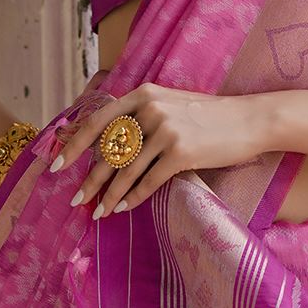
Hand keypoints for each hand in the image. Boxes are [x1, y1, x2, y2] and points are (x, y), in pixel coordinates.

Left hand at [48, 81, 267, 218]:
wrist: (249, 120)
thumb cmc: (209, 116)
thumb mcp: (171, 104)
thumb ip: (141, 117)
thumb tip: (109, 144)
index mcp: (143, 94)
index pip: (98, 121)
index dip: (74, 145)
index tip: (57, 165)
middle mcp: (150, 108)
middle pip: (108, 150)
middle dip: (89, 180)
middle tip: (74, 200)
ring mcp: (165, 130)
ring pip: (126, 170)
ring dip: (109, 195)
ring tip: (98, 212)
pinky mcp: (181, 152)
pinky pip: (148, 181)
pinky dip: (133, 197)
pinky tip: (123, 208)